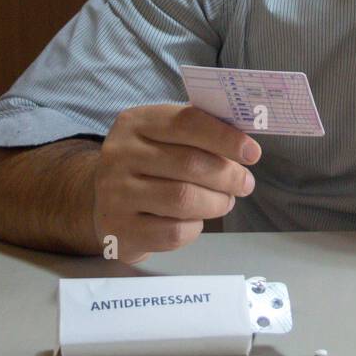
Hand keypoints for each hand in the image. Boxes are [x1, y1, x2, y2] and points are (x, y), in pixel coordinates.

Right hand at [92, 104, 260, 262]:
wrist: (102, 202)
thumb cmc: (148, 165)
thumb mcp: (164, 136)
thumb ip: (199, 132)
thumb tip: (245, 141)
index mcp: (136, 123)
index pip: (187, 123)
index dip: (225, 138)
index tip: (252, 153)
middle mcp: (120, 154)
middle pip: (190, 164)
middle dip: (228, 176)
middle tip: (244, 183)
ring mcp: (115, 193)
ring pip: (184, 199)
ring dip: (216, 202)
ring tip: (224, 201)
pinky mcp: (120, 230)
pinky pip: (173, 232)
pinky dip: (195, 228)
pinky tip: (195, 220)